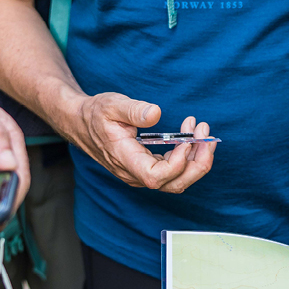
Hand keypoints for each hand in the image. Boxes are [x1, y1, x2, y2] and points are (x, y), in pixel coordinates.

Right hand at [68, 93, 215, 191]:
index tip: (187, 139)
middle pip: (174, 184)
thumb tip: (156, 113)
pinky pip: (174, 172)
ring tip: (203, 132)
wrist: (82, 123)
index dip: (177, 163)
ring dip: (197, 159)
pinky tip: (192, 136)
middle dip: (198, 162)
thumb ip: (133, 110)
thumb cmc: (96, 114)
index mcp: (125, 160)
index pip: (156, 177)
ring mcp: (142, 173)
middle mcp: (135, 173)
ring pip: (178, 181)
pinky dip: (189, 157)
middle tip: (206, 133)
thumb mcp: (111, 104)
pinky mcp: (148, 168)